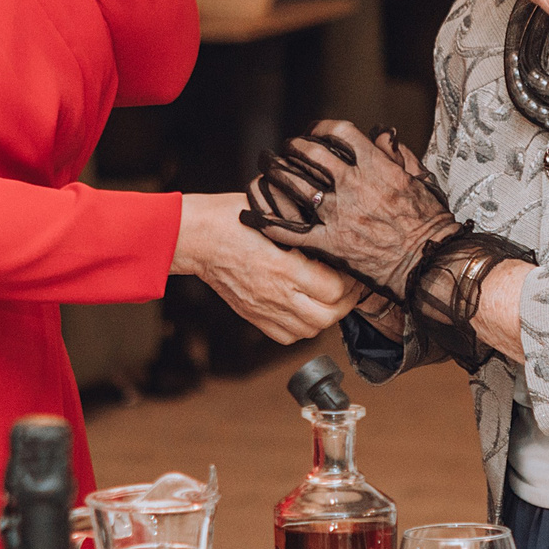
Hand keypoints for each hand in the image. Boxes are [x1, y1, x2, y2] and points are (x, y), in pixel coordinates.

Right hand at [173, 194, 360, 343]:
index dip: (350, 280)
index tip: (351, 267)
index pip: (334, 289)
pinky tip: (306, 310)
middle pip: (327, 315)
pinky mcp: (253, 315)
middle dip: (346, 302)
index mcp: (283, 266)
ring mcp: (263, 308)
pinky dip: (303, 328)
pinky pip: (286, 336)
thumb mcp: (273, 212)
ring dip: (327, 317)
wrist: (196, 237)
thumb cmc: (230, 218)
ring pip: (309, 330)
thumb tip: (332, 229)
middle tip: (351, 286)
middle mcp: (276, 293)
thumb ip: (303, 227)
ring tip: (332, 299)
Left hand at [243, 121, 457, 295]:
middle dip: (292, 146)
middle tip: (285, 148)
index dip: (320, 128)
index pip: (338, 132)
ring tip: (267, 170)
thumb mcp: (418, 179)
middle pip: (309, 154)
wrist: (427, 262)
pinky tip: (251, 216)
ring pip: (294, 185)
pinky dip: (266, 222)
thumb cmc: (428, 223)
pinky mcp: (328, 244)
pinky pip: (289, 231)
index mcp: (374, 166)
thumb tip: (382, 134)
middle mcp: (351, 186)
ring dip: (276, 174)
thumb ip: (397, 153)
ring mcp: (337, 215)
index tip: (314, 132)